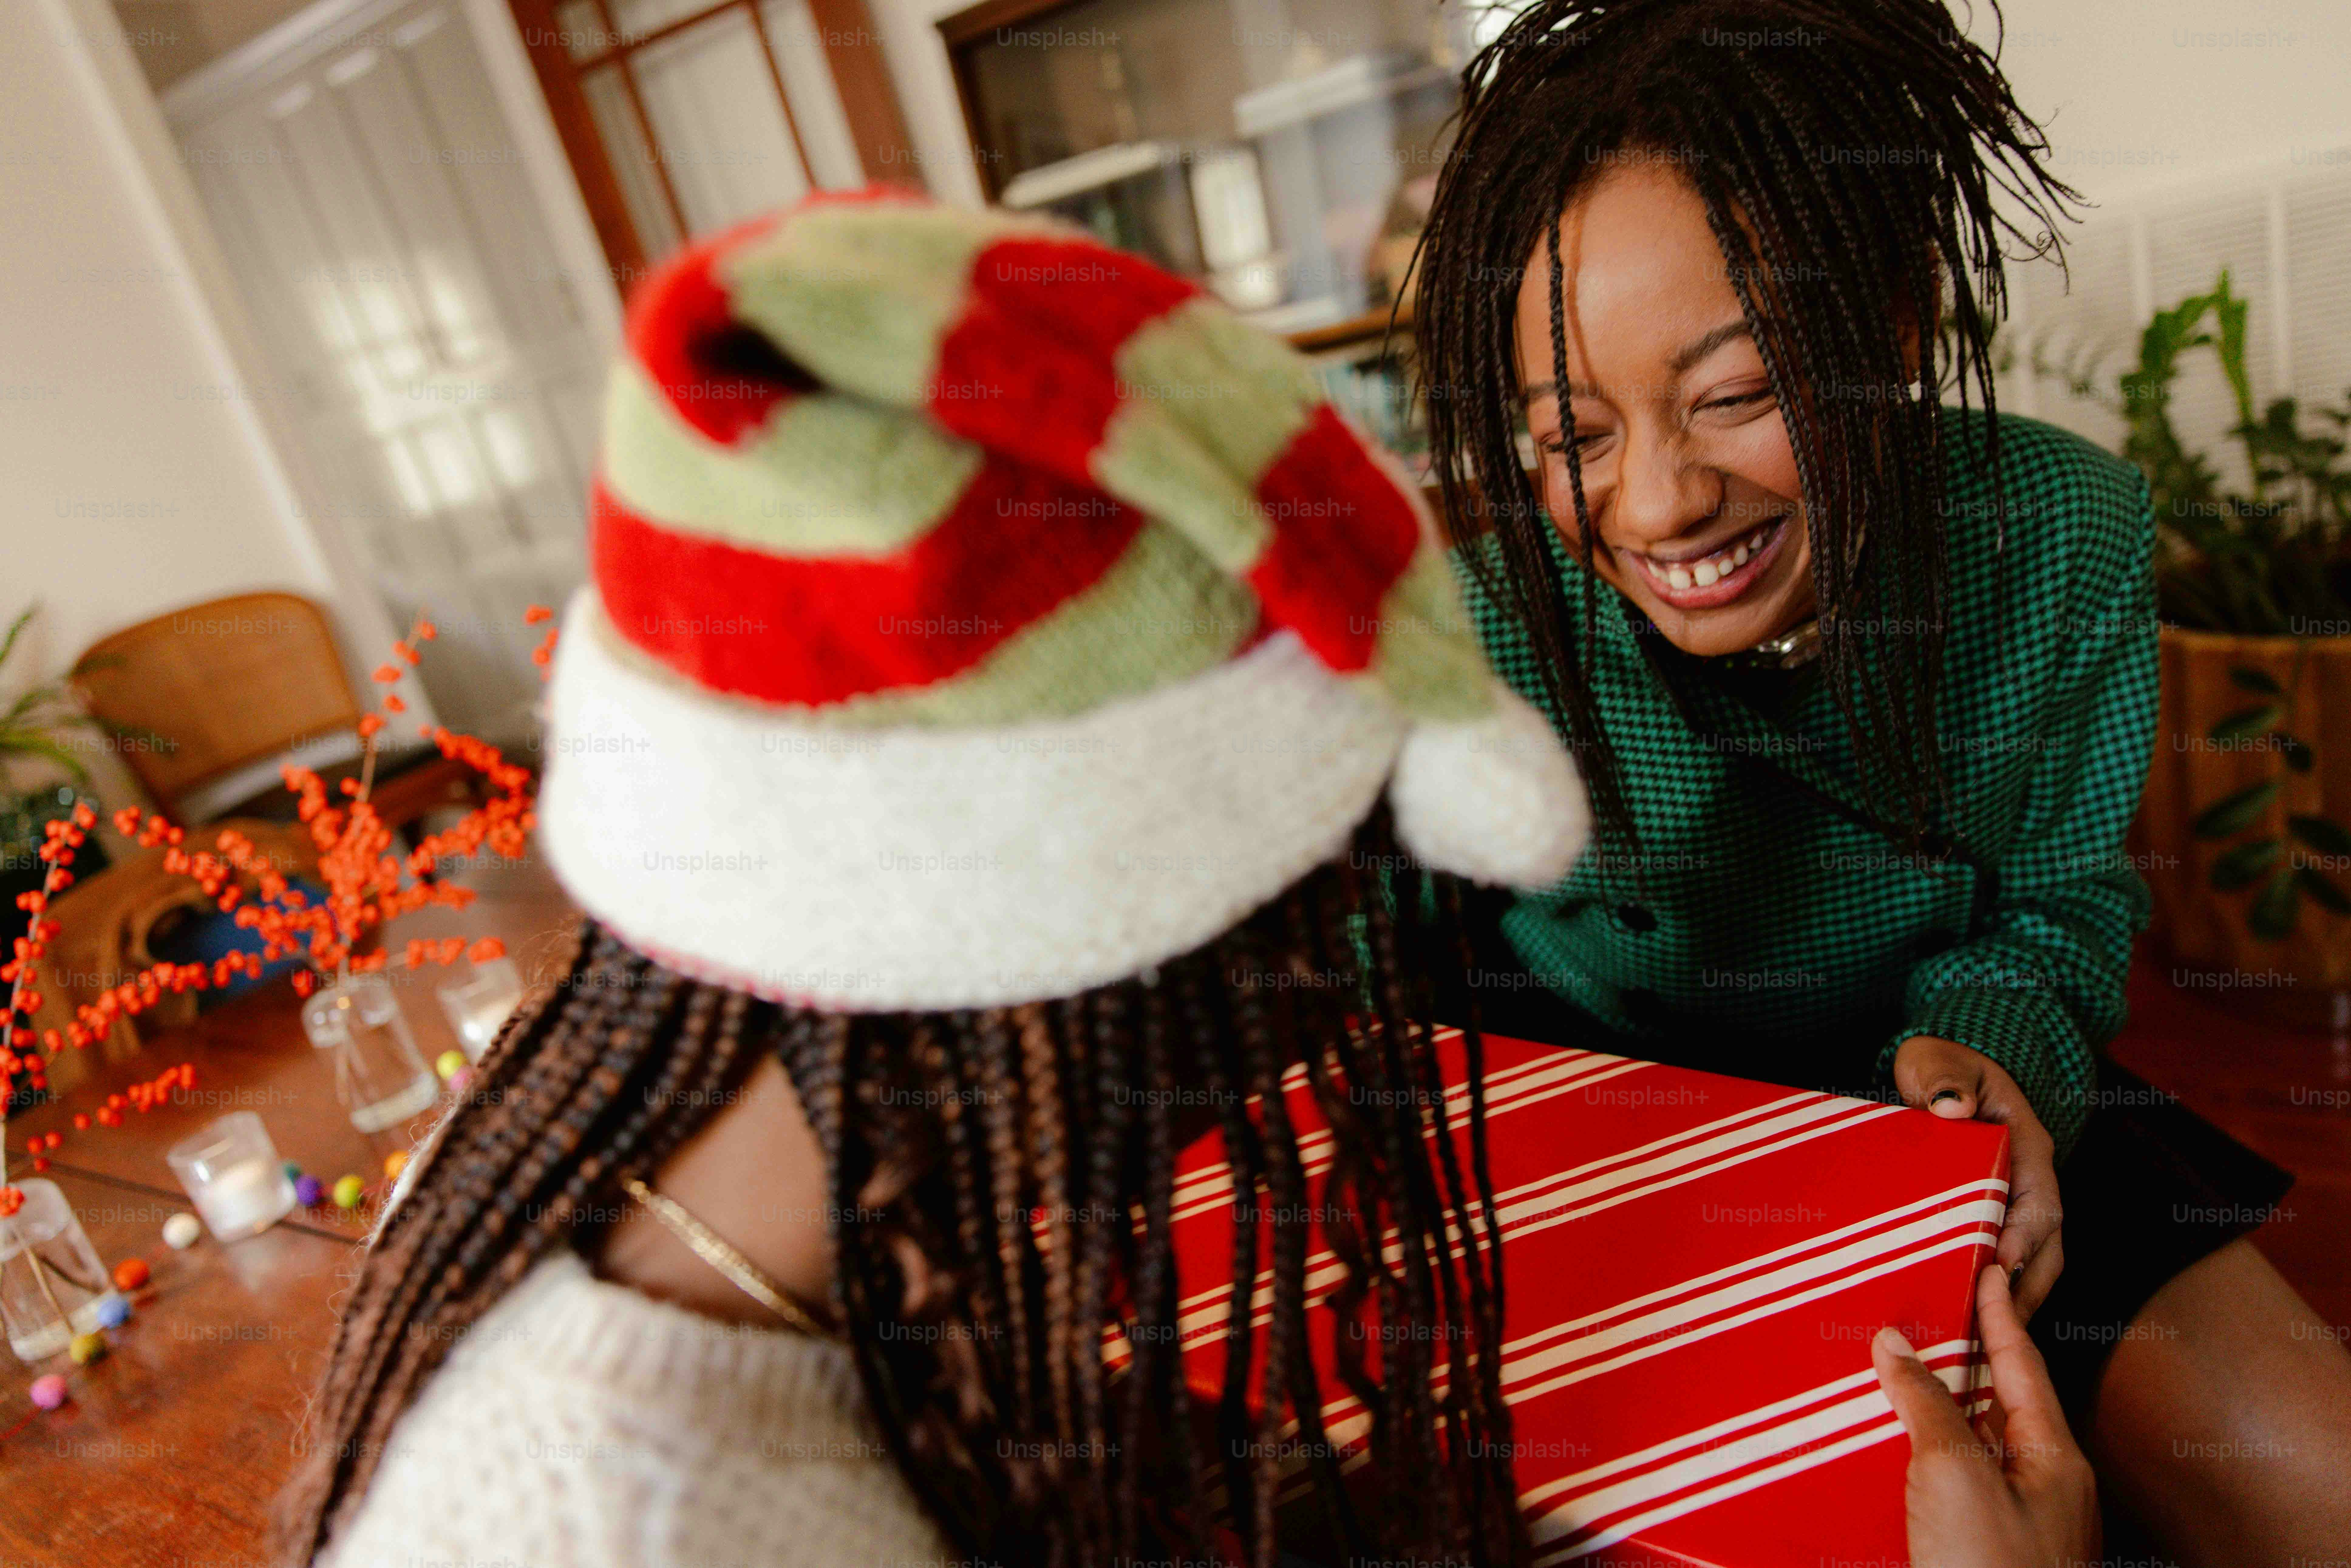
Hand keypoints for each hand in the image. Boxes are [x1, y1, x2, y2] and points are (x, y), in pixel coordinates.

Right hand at [1874, 1265, 2098, 1567]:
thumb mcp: (1953, 1473)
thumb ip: (1927, 1404)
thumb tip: (1896, 1345)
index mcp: (2052, 1460)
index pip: (2023, 1364)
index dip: (2000, 1313)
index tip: (1988, 1269)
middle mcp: (2040, 1489)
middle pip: (2000, 1404)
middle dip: (1966, 1359)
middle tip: (1935, 1312)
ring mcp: (2012, 1525)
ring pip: (1973, 1447)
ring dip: (1937, 1409)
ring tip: (1899, 1371)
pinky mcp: (1976, 1552)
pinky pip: (1949, 1487)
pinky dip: (1920, 1459)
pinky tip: (1892, 1454)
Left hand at [1893, 1036, 2061, 1319]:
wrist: (1944, 1074)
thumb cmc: (1941, 1066)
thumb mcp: (1938, 1061)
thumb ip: (1945, 1078)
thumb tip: (1951, 1105)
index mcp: (2029, 1149)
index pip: (2039, 1203)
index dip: (2023, 1238)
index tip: (1998, 1267)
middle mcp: (2033, 1186)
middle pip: (2044, 1250)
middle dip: (2022, 1292)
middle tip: (1987, 1331)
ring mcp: (2018, 1209)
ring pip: (2031, 1269)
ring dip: (2011, 1307)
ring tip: (1976, 1348)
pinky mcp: (1996, 1225)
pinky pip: (2005, 1269)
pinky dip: (1992, 1302)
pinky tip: (1962, 1331)